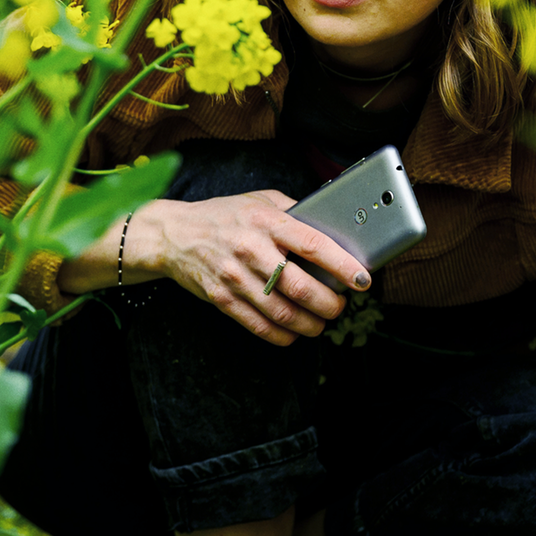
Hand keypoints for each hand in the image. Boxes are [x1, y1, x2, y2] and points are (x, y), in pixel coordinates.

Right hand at [59, 193, 371, 345]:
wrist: (173, 234)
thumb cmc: (223, 216)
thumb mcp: (260, 200)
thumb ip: (294, 212)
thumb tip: (334, 228)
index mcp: (266, 221)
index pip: (313, 245)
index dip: (342, 266)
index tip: (362, 280)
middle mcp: (251, 249)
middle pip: (301, 288)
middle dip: (330, 305)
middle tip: (340, 307)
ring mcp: (235, 277)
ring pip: (282, 313)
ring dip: (310, 325)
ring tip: (321, 323)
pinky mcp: (222, 299)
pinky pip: (258, 326)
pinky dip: (282, 336)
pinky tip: (294, 333)